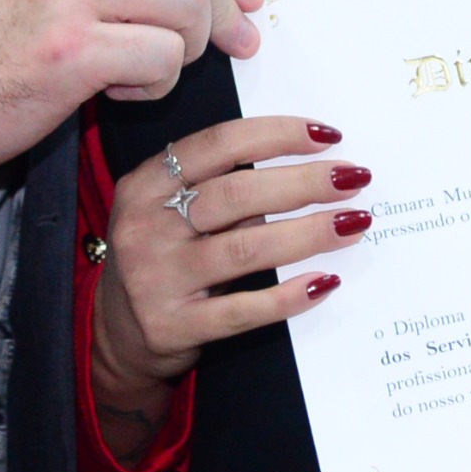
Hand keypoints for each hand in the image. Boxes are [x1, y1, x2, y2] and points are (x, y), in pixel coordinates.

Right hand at [91, 116, 365, 436]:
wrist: (117, 336)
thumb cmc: (162, 258)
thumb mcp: (170, 211)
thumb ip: (222, 189)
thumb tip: (311, 169)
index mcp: (145, 183)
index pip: (218, 144)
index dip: (276, 135)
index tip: (328, 136)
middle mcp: (145, 227)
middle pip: (236, 194)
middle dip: (304, 183)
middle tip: (353, 178)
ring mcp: (155, 279)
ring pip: (245, 249)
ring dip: (307, 234)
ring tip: (352, 224)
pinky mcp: (172, 326)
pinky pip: (242, 310)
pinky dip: (288, 296)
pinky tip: (324, 282)